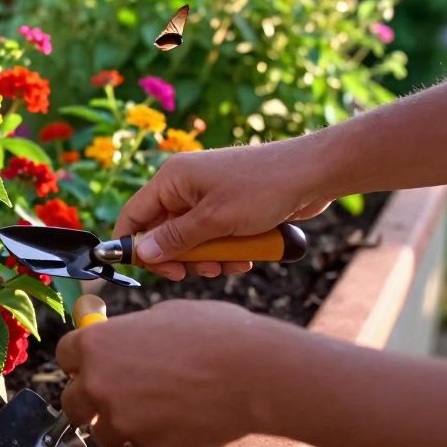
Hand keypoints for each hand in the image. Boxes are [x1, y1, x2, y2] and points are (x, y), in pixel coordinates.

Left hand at [55, 299, 301, 446]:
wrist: (252, 373)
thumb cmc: (215, 335)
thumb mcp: (163, 315)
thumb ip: (131, 331)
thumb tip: (122, 337)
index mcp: (97, 343)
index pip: (64, 356)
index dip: (80, 361)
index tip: (92, 365)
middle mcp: (98, 381)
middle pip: (71, 401)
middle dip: (89, 401)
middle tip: (116, 394)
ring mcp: (119, 417)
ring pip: (102, 430)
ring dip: (121, 423)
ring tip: (155, 406)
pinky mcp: (145, 443)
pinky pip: (137, 443)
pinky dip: (151, 435)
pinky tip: (177, 416)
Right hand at [113, 137, 335, 279]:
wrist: (313, 174)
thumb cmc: (262, 188)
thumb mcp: (215, 220)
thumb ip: (176, 239)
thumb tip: (143, 254)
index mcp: (172, 179)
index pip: (134, 214)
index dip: (134, 244)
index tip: (149, 271)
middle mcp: (185, 186)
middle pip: (163, 232)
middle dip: (182, 257)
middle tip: (201, 272)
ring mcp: (207, 197)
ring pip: (192, 240)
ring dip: (209, 258)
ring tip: (232, 263)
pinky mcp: (228, 207)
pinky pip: (214, 237)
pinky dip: (226, 250)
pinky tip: (246, 256)